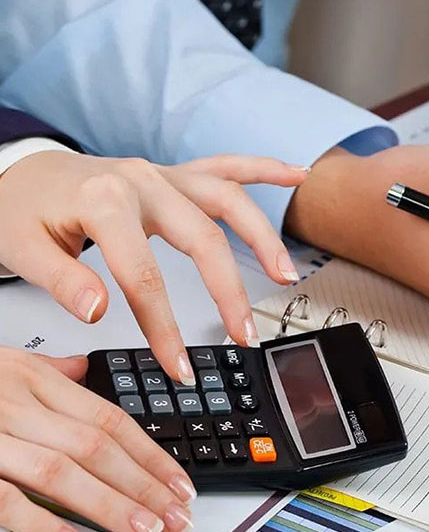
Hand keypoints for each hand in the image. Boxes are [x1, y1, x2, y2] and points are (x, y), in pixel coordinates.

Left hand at [0, 152, 306, 383]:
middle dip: (229, 291)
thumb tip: (98, 312)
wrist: (22, 173)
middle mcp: (143, 181)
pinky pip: (226, 166)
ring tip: (285, 273)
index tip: (179, 365)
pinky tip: (297, 174)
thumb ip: (61, 281)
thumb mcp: (22, 248)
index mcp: (104, 200)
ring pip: (228, 199)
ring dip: (262, 236)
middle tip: (244, 334)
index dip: (164, 326)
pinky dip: (264, 169)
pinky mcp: (174, 175)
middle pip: (203, 237)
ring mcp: (163, 175)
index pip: (143, 274)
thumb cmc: (21, 210)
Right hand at [0, 348, 195, 531]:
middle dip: (145, 485)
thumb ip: (47, 373)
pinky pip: (3, 496)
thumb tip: (85, 371)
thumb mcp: (3, 364)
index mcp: (34, 379)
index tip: (180, 484)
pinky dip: (41, 521)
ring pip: (62, 470)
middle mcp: (15, 401)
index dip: (151, 455)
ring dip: (110, 504)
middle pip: (97, 447)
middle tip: (176, 516)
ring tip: (145, 530)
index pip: (111, 420)